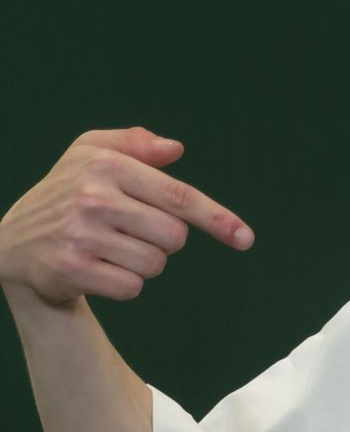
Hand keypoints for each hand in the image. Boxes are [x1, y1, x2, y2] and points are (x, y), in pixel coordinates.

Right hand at [0, 125, 253, 309]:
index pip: (178, 196)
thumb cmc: (65, 193)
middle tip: (131, 232)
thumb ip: (134, 143)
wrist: (13, 242)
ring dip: (142, 263)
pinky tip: (98, 270)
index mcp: (105, 164)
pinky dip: (124, 284)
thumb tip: (175, 148)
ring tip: (110, 249)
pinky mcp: (74, 269)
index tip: (244, 238)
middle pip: (174, 236)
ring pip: (155, 263)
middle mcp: (93, 196)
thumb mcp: (89, 153)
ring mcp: (81, 234)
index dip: (217, 219)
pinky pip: (132, 288)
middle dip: (163, 240)